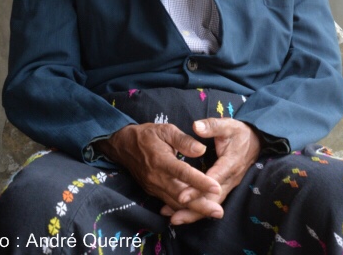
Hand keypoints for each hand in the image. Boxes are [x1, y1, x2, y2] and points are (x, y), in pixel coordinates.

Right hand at [96, 123, 223, 219]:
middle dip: (201, 205)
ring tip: (213, 213)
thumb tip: (201, 150)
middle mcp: (157, 177)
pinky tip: (197, 212)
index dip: (200, 181)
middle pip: (181, 195)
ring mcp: (154, 187)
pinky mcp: (153, 192)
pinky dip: (184, 209)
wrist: (123, 146)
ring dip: (195, 210)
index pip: (183, 173)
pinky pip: (169, 203)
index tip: (216, 187)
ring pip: (176, 203)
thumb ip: (184, 140)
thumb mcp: (165, 129)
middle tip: (219, 211)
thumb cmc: (147, 135)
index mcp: (161, 160)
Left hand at [160, 119, 261, 224]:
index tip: (181, 196)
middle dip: (193, 209)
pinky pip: (212, 201)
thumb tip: (196, 127)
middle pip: (211, 200)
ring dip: (194, 213)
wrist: (255, 141)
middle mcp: (230, 179)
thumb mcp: (227, 125)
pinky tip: (183, 212)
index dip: (196, 189)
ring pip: (211, 204)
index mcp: (230, 164)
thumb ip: (211, 126)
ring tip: (174, 219)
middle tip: (174, 217)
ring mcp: (229, 185)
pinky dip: (199, 209)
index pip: (211, 180)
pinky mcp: (225, 187)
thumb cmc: (239, 132)